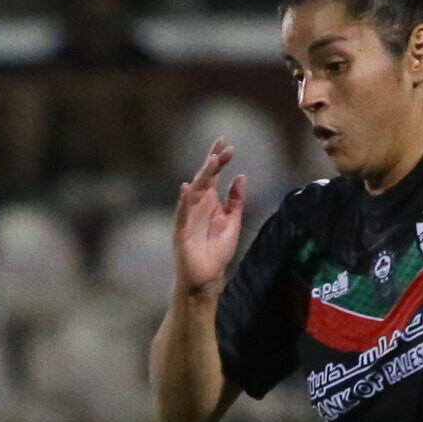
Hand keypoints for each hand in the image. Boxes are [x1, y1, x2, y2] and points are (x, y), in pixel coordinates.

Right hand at [172, 139, 247, 297]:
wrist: (207, 276)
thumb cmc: (218, 251)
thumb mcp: (233, 222)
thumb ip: (236, 201)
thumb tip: (241, 176)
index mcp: (210, 202)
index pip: (214, 176)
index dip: (220, 160)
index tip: (228, 145)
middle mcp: (198, 205)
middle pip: (204, 178)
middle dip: (213, 162)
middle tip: (223, 147)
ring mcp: (188, 216)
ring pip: (194, 191)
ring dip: (202, 176)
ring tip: (212, 161)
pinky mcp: (182, 231)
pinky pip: (182, 213)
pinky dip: (184, 201)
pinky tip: (186, 187)